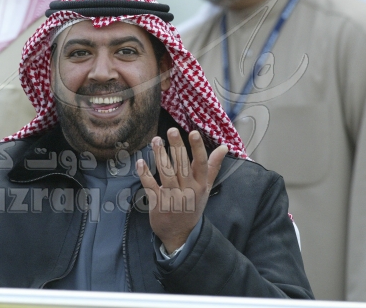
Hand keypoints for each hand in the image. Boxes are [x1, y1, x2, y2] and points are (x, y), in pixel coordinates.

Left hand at [137, 128, 227, 253]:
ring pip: (166, 173)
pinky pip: (150, 186)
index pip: (201, 163)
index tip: (193, 133)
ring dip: (160, 155)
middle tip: (171, 130)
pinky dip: (145, 174)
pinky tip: (141, 162)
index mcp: (201, 185)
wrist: (180, 234)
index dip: (197, 148)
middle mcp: (188, 190)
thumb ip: (213, 166)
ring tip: (156, 140)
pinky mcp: (159, 203)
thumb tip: (224, 147)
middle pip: (182, 165)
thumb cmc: (193, 206)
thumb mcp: (206, 188)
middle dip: (177, 147)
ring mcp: (173, 197)